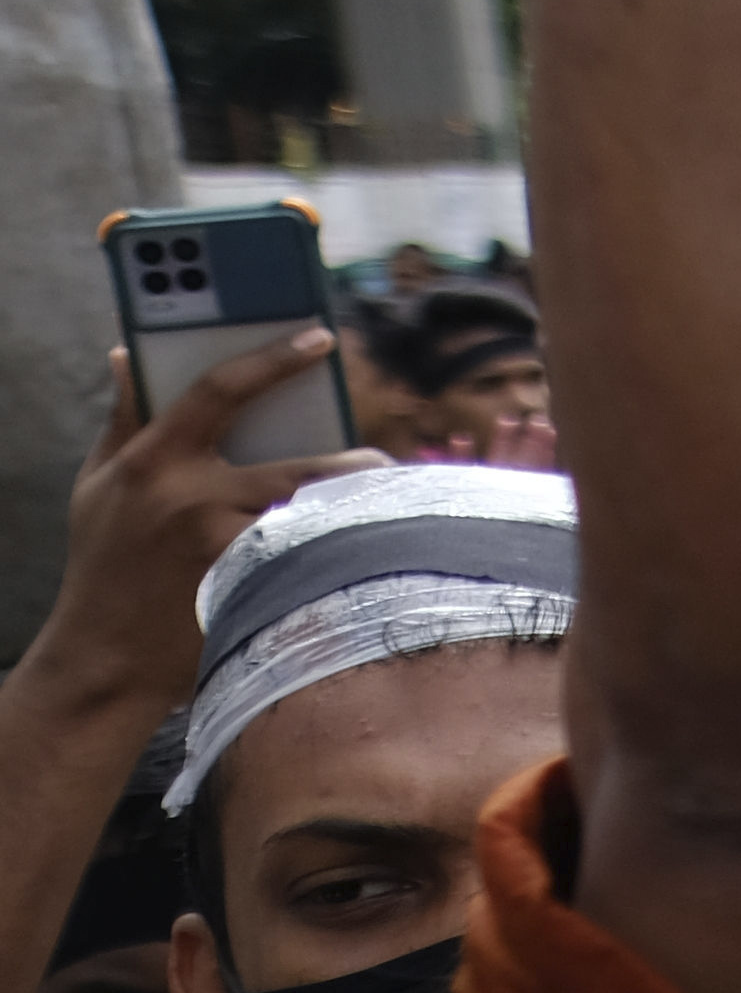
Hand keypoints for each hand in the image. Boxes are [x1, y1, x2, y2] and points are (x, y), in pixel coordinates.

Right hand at [45, 331, 352, 713]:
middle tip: (383, 458)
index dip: (272, 357)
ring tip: (390, 508)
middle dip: (354, 460)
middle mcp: (189, 497)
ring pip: (318, 517)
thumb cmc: (104, 561)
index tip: (319, 335)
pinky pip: (311, 561)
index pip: (218, 389)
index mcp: (151, 459)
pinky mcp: (243, 589)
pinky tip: (372, 555)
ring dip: (361, 511)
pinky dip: (344, 554)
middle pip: (300, 464)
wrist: (103, 656)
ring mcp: (220, 545)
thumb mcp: (98, 485)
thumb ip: (124, 419)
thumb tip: (131, 355)